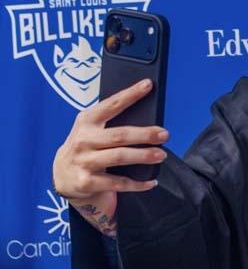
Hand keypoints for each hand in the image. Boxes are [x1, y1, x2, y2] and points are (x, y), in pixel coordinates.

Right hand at [52, 78, 168, 236]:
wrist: (61, 175)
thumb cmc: (86, 146)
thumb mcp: (92, 129)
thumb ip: (111, 122)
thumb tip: (147, 117)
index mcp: (87, 121)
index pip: (111, 104)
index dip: (130, 94)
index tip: (148, 85)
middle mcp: (84, 140)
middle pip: (120, 135)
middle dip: (145, 134)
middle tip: (164, 134)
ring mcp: (84, 161)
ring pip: (120, 157)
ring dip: (143, 156)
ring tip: (161, 155)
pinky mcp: (87, 182)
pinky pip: (117, 183)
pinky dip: (137, 184)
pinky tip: (150, 182)